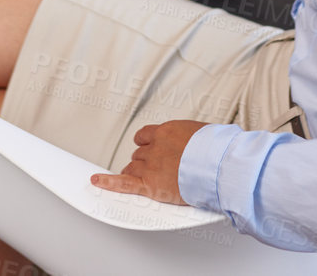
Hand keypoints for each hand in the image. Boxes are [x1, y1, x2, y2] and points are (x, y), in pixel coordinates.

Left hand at [89, 120, 206, 204]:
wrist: (219, 166)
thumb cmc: (217, 151)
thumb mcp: (203, 134)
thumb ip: (191, 138)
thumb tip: (199, 140)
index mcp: (166, 132)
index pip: (144, 136)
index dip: (145, 144)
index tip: (146, 148)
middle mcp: (155, 147)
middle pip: (138, 155)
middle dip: (144, 162)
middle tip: (155, 170)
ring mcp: (151, 166)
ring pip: (132, 168)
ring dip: (137, 173)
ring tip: (146, 180)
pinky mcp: (150, 185)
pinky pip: (124, 183)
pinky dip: (108, 182)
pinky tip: (97, 181)